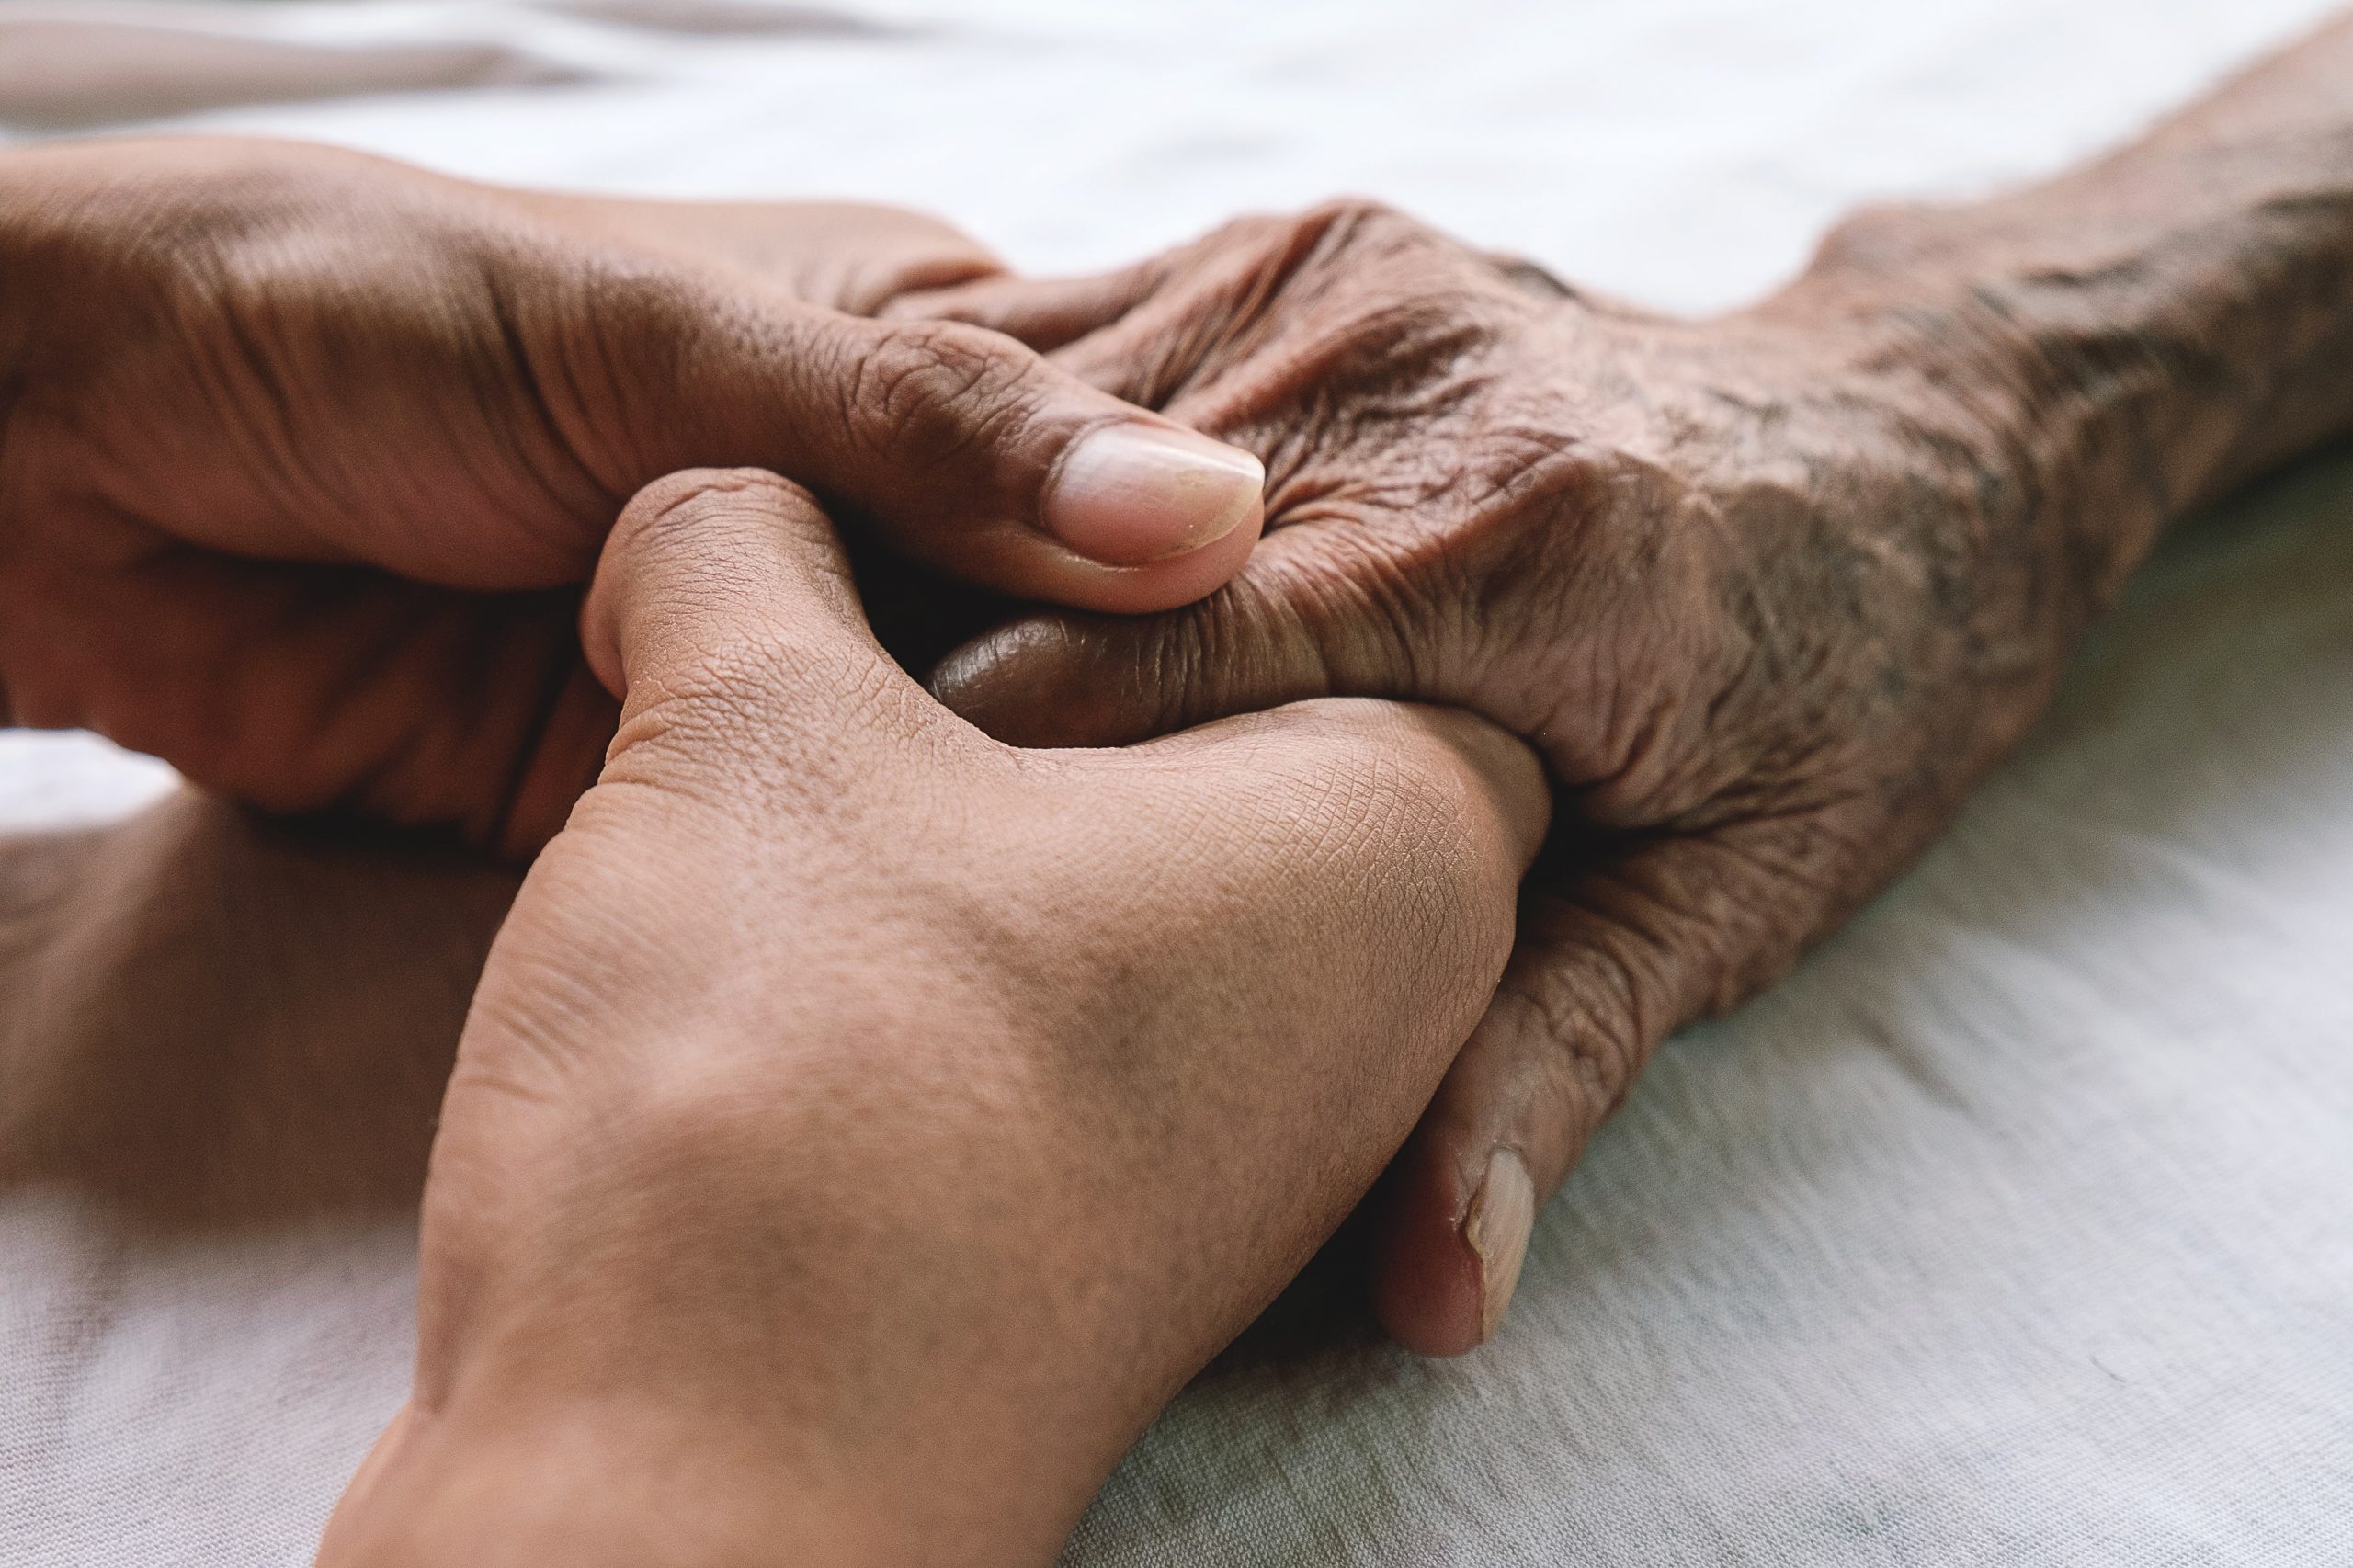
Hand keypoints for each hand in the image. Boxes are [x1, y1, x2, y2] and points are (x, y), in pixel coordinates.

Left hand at [0, 137, 1264, 853]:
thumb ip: (925, 430)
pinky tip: (1005, 975)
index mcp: (911, 356)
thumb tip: (1211, 517)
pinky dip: (896, 903)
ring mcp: (783, 669)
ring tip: (1200, 952)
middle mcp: (875, 518)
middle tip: (1318, 874)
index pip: (1135, 474)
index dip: (1256, 577)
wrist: (72, 467)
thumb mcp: (664, 344)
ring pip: (966, 768)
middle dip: (1169, 742)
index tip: (1394, 701)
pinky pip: (826, 854)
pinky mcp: (679, 790)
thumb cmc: (364, 319)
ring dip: (1043, 841)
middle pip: (1075, 647)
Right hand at [314, 469, 1545, 1566]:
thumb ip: (748, 553)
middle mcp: (1385, 985)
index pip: (1290, 559)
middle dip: (1020, 635)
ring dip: (960, 788)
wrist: (705, 1518)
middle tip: (818, 584)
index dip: (1060, 497)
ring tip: (779, 733)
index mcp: (1398, 822)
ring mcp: (1267, 1123)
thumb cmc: (788, 1088)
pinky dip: (950, 923)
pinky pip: (1070, 993)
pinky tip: (791, 906)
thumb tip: (722, 499)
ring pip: (1134, 858)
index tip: (893, 478)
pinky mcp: (1135, 1217)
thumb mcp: (749, 739)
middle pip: (1215, 705)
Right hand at [903, 20, 2352, 1357]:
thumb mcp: (1727, 903)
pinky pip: (1084, 362)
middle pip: (1049, 543)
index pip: (1128, 664)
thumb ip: (1542, 1066)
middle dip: (918, 680)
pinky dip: (1011, 486)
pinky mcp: (1321, 246)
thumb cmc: (1846, 694)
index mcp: (1516, 553)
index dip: (960, 785)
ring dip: (941, 567)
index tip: (861, 888)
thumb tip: (1428, 1295)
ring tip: (865, 706)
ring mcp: (1356, 279)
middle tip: (843, 821)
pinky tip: (963, 581)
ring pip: (1033, 437)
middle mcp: (1414, 379)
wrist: (1916, 451)